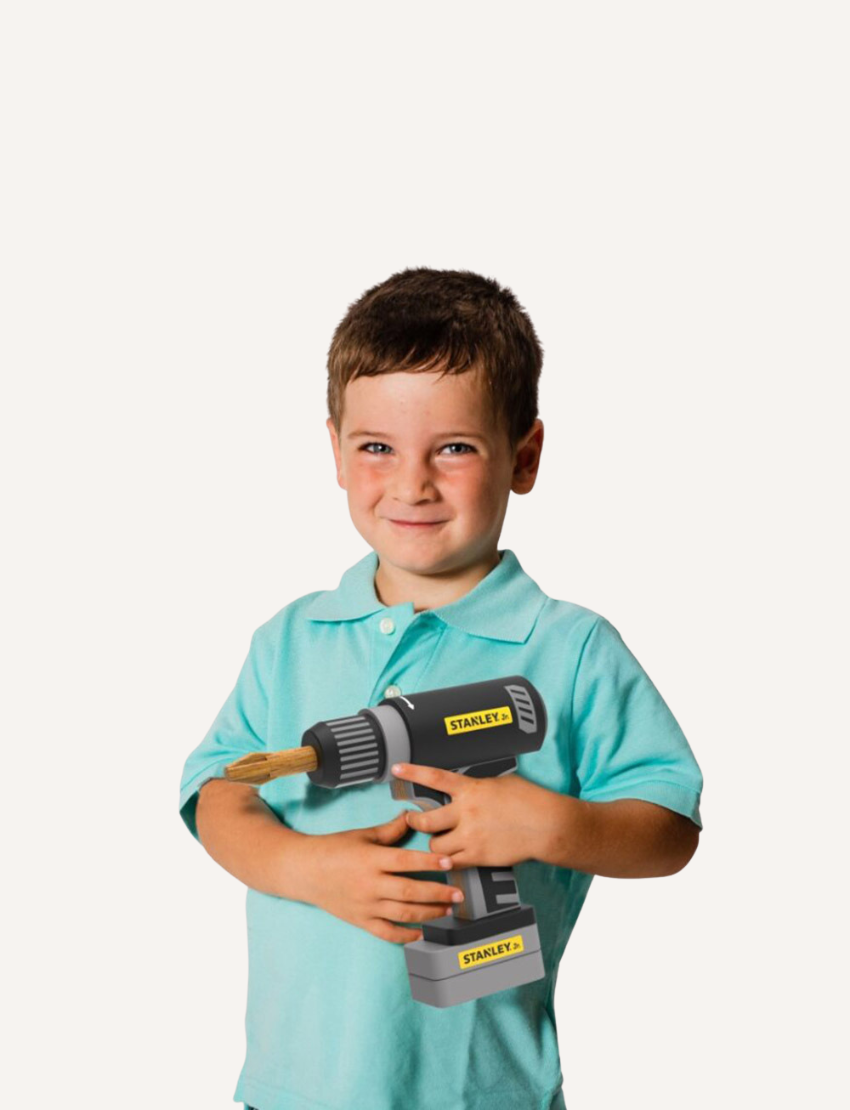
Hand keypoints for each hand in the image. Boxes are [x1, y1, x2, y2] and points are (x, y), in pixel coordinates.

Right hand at [303, 812, 464, 945]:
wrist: (304, 870)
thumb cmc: (333, 849)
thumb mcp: (362, 835)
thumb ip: (390, 829)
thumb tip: (411, 815)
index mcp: (370, 859)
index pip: (405, 861)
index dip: (429, 862)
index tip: (449, 862)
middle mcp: (369, 884)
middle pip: (409, 892)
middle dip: (438, 894)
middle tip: (459, 894)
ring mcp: (365, 905)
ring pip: (402, 914)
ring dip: (428, 913)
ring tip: (447, 910)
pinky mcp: (360, 920)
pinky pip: (386, 933)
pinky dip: (405, 936)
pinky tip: (421, 932)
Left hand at [392, 763, 546, 868]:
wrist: (547, 825)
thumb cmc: (528, 800)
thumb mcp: (498, 783)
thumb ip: (476, 786)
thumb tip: (464, 787)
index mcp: (471, 789)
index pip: (435, 777)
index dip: (412, 771)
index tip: (396, 768)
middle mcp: (466, 812)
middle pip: (426, 821)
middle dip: (415, 822)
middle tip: (413, 821)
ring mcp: (471, 836)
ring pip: (436, 847)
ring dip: (436, 845)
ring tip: (443, 842)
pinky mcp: (479, 856)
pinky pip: (453, 863)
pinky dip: (451, 861)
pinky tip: (455, 857)